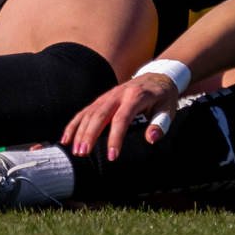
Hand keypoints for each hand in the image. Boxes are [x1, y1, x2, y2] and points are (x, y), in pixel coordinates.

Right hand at [62, 73, 179, 160]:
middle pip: (99, 115)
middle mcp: (117, 94)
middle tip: (83, 154)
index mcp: (136, 96)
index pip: (122, 118)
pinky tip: (65, 139)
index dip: (115, 138)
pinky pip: (84, 112)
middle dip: (89, 135)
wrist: (156, 77)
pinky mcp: (100, 100)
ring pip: (89, 113)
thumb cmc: (163, 98)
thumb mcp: (168, 109)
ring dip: (79, 132)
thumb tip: (151, 138)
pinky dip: (73, 125)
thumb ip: (161, 124)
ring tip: (75, 151)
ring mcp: (106, 96)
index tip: (112, 156)